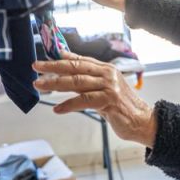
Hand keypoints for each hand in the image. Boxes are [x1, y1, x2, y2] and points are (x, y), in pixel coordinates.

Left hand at [34, 52, 156, 145]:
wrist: (143, 121)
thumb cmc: (122, 107)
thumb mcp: (104, 90)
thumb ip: (88, 80)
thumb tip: (69, 75)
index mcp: (106, 69)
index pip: (80, 60)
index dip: (61, 58)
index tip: (44, 58)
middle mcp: (108, 74)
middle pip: (76, 67)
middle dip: (53, 66)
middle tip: (36, 67)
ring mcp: (109, 86)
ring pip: (77, 81)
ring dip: (56, 83)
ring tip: (40, 85)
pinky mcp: (109, 100)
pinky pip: (84, 100)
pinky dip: (68, 104)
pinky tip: (57, 109)